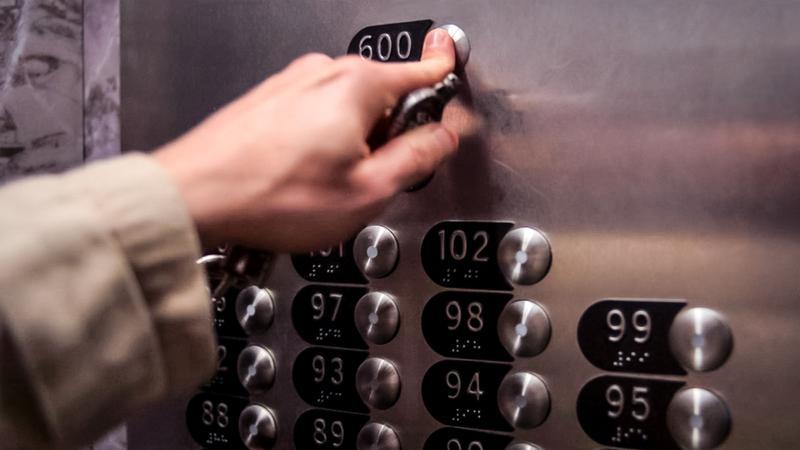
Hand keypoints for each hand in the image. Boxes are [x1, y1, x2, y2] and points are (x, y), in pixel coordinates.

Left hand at [155, 29, 457, 251]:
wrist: (193, 196)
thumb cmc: (270, 195)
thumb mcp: (367, 191)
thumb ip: (417, 158)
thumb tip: (443, 138)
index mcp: (358, 85)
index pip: (423, 72)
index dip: (445, 87)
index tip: (453, 93)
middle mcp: (324, 72)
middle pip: (385, 95)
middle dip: (391, 133)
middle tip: (376, 177)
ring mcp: (292, 82)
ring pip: (348, 108)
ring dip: (354, 141)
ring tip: (330, 185)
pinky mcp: (270, 99)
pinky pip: (316, 114)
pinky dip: (323, 140)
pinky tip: (304, 176)